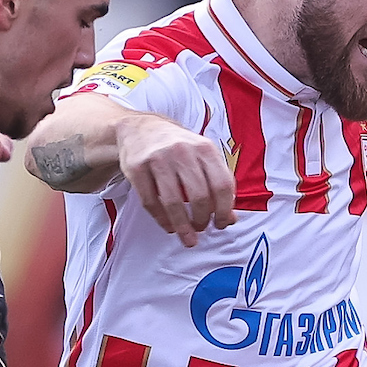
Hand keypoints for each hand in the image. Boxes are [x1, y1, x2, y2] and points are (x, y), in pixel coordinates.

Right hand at [116, 119, 236, 247]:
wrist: (140, 128)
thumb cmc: (178, 148)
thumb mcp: (203, 157)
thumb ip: (218, 184)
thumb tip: (230, 219)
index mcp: (205, 148)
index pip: (222, 185)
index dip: (224, 210)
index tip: (221, 224)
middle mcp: (182, 151)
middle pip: (199, 196)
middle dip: (202, 220)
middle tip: (202, 229)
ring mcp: (158, 158)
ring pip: (173, 202)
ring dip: (182, 226)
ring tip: (187, 237)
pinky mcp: (137, 167)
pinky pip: (150, 202)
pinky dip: (161, 220)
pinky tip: (169, 227)